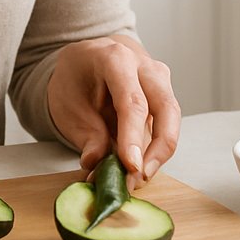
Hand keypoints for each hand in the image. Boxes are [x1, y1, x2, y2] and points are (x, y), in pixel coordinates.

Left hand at [45, 36, 180, 188]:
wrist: (87, 59)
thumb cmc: (77, 77)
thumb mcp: (68, 104)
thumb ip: (86, 134)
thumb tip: (95, 163)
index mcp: (115, 59)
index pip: (132, 101)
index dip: (133, 137)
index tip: (131, 167)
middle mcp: (144, 66)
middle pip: (166, 109)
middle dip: (158, 149)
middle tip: (139, 179)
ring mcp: (159, 80)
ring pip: (172, 119)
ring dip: (157, 154)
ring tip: (134, 180)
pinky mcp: (164, 96)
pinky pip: (166, 126)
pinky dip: (153, 151)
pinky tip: (136, 170)